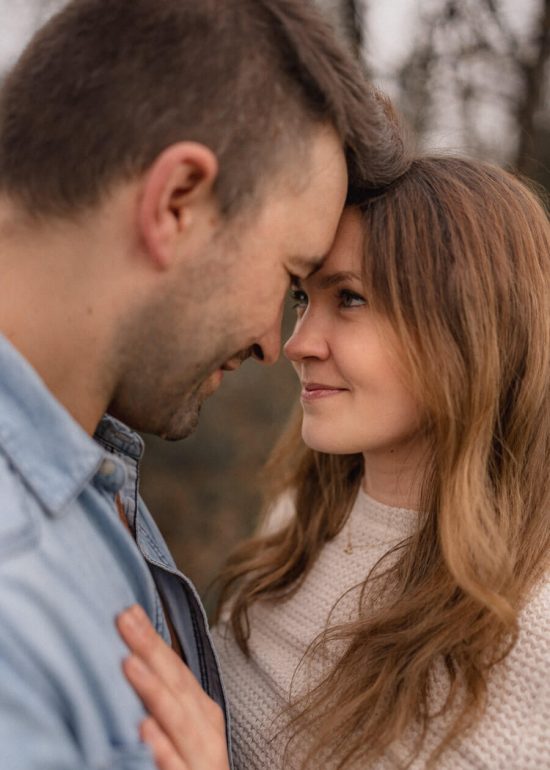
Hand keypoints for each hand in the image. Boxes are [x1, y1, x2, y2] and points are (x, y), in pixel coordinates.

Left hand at [117, 605, 229, 769]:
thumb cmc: (192, 768)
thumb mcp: (184, 732)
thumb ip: (167, 702)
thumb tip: (134, 659)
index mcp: (202, 715)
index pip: (175, 669)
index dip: (153, 640)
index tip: (127, 611)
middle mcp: (205, 733)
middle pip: (176, 686)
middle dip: (151, 651)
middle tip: (124, 620)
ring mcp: (201, 762)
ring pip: (178, 722)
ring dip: (154, 692)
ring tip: (128, 663)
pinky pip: (178, 769)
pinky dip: (162, 750)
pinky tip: (144, 731)